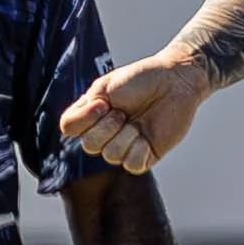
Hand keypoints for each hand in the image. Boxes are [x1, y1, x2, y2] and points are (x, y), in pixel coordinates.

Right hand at [60, 51, 211, 175]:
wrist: (175, 80)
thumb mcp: (104, 87)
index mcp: (91, 115)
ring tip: (138, 121)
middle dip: (108, 126)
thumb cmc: (141, 79)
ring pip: (111, 155)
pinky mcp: (145, 157)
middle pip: (89, 145)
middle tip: (125, 111)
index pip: (68, 128)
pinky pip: (132, 165)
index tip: (104, 103)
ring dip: (126, 134)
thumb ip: (84, 108)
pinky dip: (139, 148)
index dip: (83, 118)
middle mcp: (105, 134)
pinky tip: (147, 135)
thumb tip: (75, 133)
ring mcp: (124, 147)